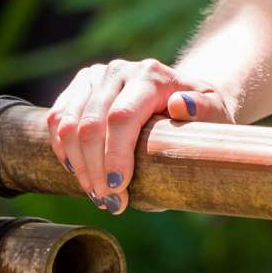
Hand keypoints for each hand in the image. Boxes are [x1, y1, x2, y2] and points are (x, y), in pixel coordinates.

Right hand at [44, 57, 234, 212]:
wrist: (180, 96)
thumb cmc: (200, 113)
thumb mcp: (214, 113)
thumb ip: (204, 110)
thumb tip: (179, 105)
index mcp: (152, 76)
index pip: (121, 118)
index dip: (114, 157)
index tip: (117, 190)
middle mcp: (120, 71)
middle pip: (91, 125)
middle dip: (94, 170)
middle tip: (108, 201)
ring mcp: (96, 76)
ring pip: (68, 124)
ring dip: (77, 165)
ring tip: (96, 192)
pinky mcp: (79, 87)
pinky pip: (57, 120)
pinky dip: (62, 151)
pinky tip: (79, 171)